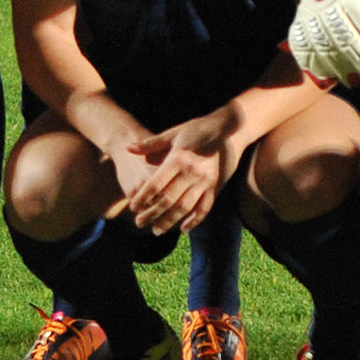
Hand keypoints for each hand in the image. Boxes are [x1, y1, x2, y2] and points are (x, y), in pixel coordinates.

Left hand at [123, 113, 232, 235]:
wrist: (231, 129)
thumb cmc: (199, 129)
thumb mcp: (174, 133)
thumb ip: (151, 144)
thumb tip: (128, 148)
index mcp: (179, 157)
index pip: (156, 183)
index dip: (143, 197)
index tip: (132, 207)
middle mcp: (192, 171)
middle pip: (168, 199)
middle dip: (151, 213)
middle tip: (139, 223)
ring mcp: (206, 181)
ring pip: (184, 207)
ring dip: (169, 221)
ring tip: (156, 230)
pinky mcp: (217, 187)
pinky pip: (205, 208)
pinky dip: (194, 220)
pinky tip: (183, 228)